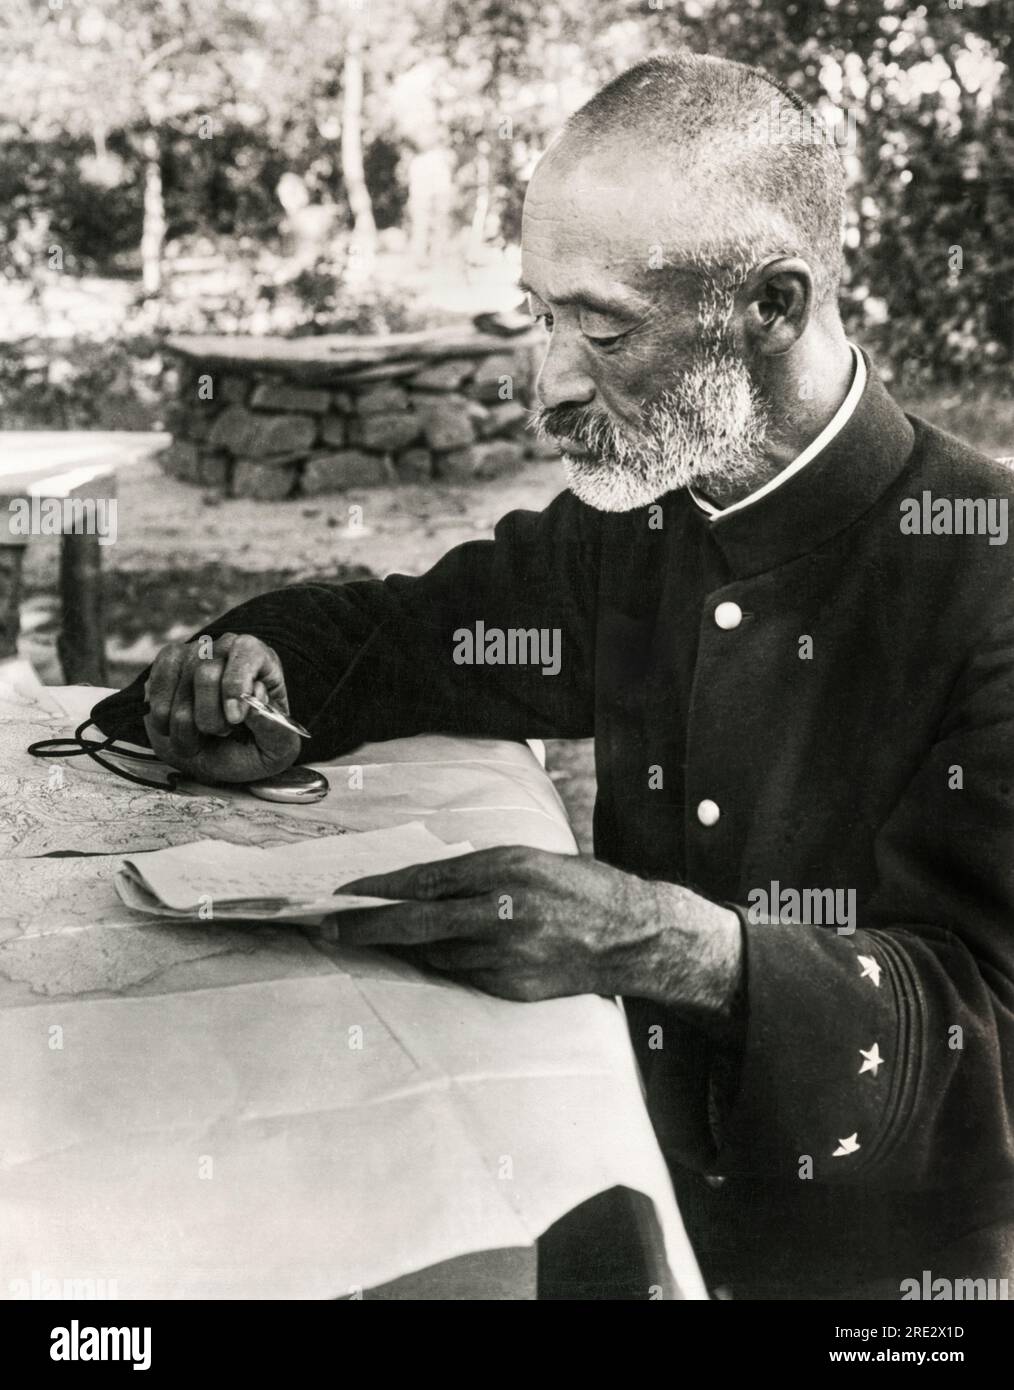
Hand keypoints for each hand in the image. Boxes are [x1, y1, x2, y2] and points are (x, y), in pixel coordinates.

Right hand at [143, 633, 301, 783]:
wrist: (218, 754)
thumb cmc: (251, 746)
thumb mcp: (277, 748)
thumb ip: (274, 728)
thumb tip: (254, 703)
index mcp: (260, 659)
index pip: (247, 653)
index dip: (236, 686)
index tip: (234, 720)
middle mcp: (226, 647)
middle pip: (207, 673)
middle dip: (210, 717)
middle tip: (221, 734)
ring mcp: (193, 651)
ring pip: (180, 686)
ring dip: (185, 725)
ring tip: (199, 738)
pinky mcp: (168, 662)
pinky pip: (157, 686)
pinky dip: (162, 717)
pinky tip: (173, 728)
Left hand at [324, 845, 739, 1007]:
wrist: (632, 935)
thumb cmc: (579, 887)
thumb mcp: (529, 860)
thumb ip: (477, 873)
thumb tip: (418, 886)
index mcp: (505, 869)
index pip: (424, 880)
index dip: (378, 889)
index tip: (343, 894)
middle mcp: (502, 911)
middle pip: (416, 923)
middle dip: (365, 926)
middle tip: (327, 928)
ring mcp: (507, 954)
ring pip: (436, 954)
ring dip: (408, 947)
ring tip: (382, 939)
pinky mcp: (513, 987)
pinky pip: (464, 975)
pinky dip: (449, 964)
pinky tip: (446, 956)